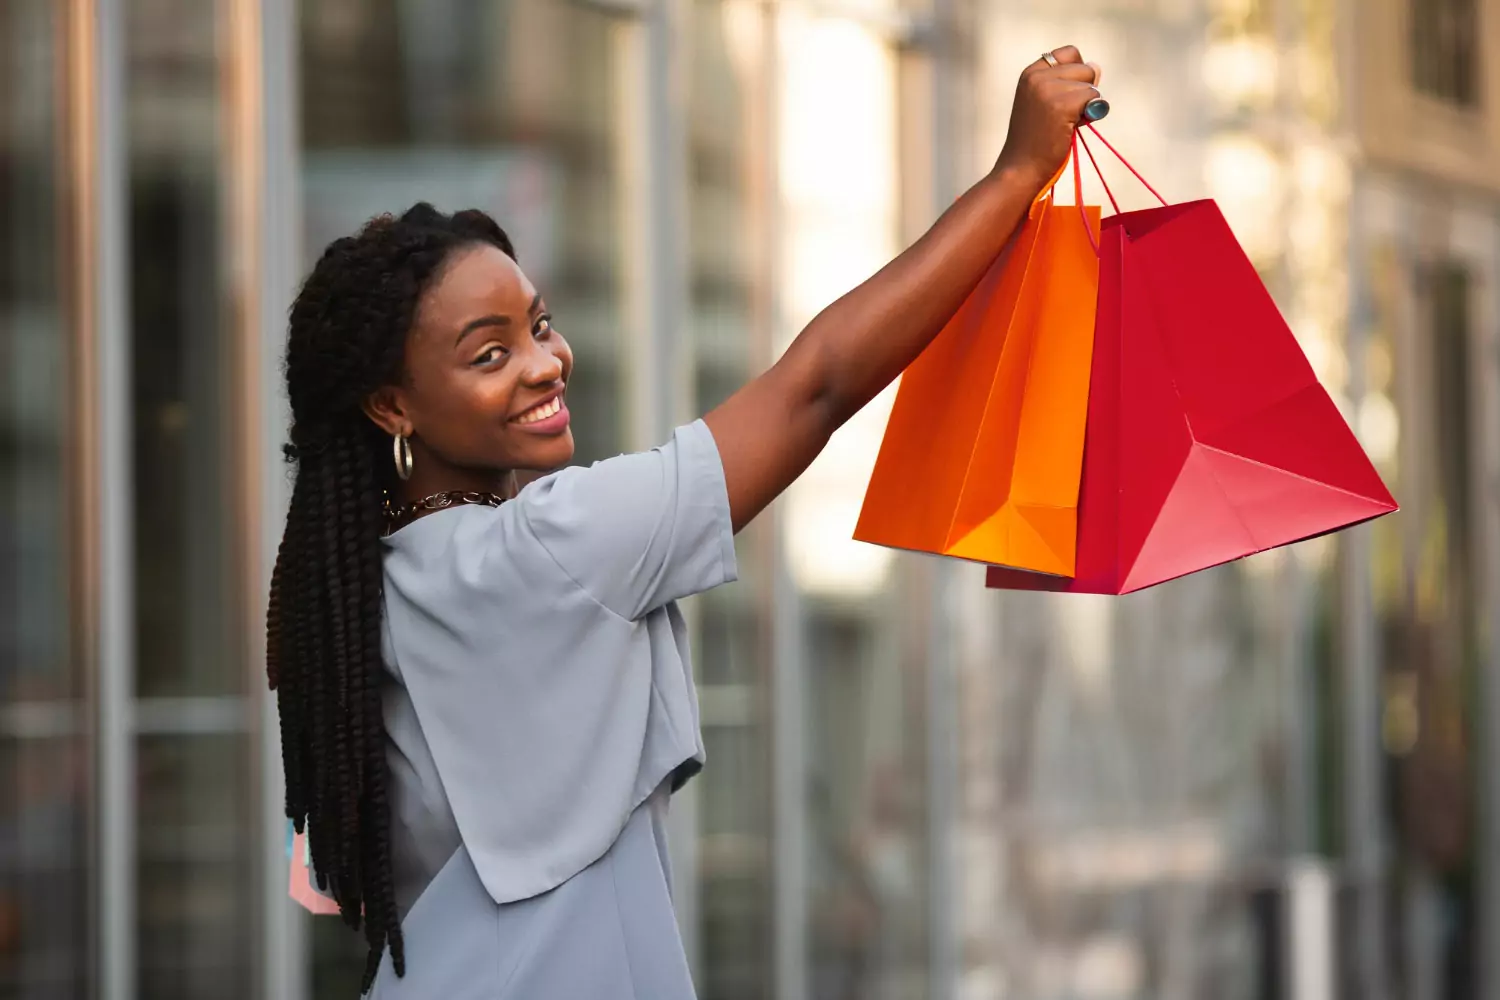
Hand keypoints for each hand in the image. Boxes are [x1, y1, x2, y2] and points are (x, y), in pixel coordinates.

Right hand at [992, 46, 1102, 193]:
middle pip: (1085, 68)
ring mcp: (1048, 90)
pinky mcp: (1061, 105)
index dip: (1077, 73)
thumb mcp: (1043, 103)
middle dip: (1084, 91)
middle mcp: (1037, 76)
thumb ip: (1067, 83)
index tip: (1066, 95)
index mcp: (1030, 73)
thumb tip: (1097, 67)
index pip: (1070, 53)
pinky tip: (1069, 128)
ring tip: (1064, 124)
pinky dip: (1090, 115)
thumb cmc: (1034, 140)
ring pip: (1091, 85)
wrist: (1020, 168)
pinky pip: (1094, 99)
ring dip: (1086, 106)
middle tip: (1064, 115)